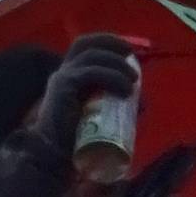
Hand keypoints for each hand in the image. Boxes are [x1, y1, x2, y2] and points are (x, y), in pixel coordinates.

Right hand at [31, 33, 140, 147]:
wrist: (53, 155)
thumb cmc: (76, 138)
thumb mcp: (99, 114)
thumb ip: (115, 103)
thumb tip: (142, 101)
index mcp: (70, 74)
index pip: (85, 45)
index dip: (107, 41)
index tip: (128, 50)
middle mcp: (63, 71)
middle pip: (86, 43)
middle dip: (112, 43)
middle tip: (131, 56)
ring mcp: (62, 78)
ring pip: (92, 56)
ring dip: (117, 64)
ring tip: (133, 79)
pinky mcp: (64, 87)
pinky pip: (91, 73)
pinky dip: (112, 77)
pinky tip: (126, 90)